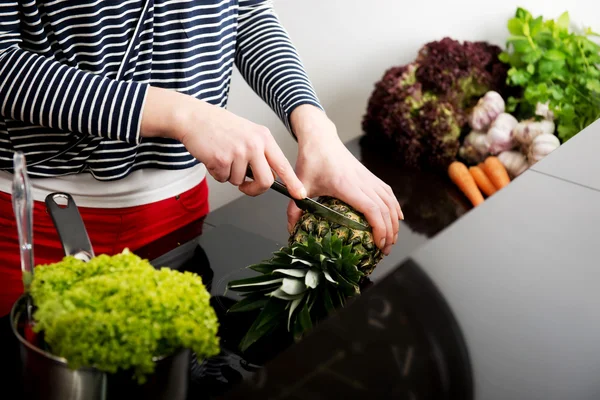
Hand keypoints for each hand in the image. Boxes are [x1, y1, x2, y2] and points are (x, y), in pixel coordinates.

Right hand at [140, 86, 305, 198]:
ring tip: (222, 158)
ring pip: (240, 181)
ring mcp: (239, 152)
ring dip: (229, 176)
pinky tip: (213, 157)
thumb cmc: (219, 126)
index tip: (299, 194)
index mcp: (263, 137)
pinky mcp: (222, 159)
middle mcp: (254, 144)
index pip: (283, 164)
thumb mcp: (248, 133)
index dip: (293, 182)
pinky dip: (217, 173)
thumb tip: (268, 176)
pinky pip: (223, 179)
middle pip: (266, 181)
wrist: (194, 117)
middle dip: (255, 189)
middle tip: (245, 186)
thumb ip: (260, 152)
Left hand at [288, 105, 402, 254]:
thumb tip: (291, 231)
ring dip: (394, 221)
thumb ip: (293, 209)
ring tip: (392, 239)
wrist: (321, 139)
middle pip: (384, 209)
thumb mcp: (301, 185)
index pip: (371, 209)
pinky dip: (395, 206)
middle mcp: (361, 182)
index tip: (379, 244)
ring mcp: (368, 178)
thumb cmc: (311, 161)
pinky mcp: (369, 175)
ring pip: (389, 201)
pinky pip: (387, 192)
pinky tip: (397, 217)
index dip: (379, 228)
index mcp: (346, 186)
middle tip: (385, 251)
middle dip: (389, 232)